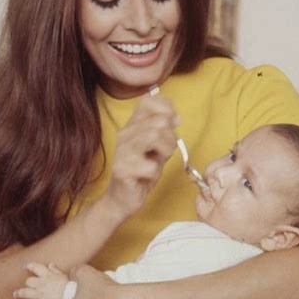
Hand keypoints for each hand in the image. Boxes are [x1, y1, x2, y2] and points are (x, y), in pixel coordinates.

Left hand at [13, 262, 68, 298]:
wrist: (72, 298)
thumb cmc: (69, 286)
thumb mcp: (63, 275)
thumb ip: (55, 270)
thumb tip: (50, 264)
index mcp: (47, 275)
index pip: (35, 267)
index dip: (30, 266)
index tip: (27, 267)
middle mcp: (41, 284)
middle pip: (28, 281)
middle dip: (27, 283)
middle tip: (25, 285)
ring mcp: (40, 294)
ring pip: (24, 293)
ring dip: (19, 293)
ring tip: (16, 294)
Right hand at [105, 93, 178, 217]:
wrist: (123, 198)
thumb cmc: (141, 171)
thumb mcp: (156, 147)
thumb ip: (164, 131)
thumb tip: (176, 117)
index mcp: (132, 125)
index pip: (148, 101)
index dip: (166, 109)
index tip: (173, 125)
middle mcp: (124, 134)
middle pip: (159, 121)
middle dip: (170, 138)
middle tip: (164, 153)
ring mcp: (122, 151)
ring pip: (154, 136)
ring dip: (164, 152)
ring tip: (157, 162)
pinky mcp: (123, 170)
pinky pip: (151, 166)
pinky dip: (154, 173)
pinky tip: (146, 176)